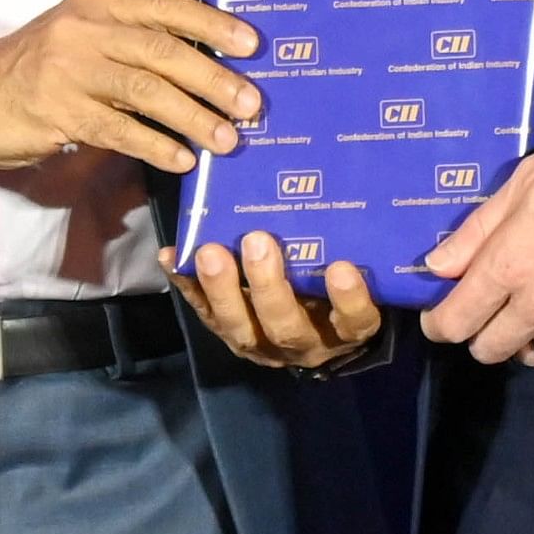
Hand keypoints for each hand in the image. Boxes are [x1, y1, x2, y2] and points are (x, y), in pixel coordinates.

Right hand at [0, 0, 261, 176]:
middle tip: (251, 103)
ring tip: (227, 139)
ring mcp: (70, 70)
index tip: (252, 44)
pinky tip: (182, 159)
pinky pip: (120, 130)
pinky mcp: (59, 111)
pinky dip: (156, 145)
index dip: (212, 22)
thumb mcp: (85, 34)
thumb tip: (208, 61)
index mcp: (100, 2)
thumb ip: (134, 39)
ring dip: (194, 117)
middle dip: (213, 78)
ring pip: (147, 91)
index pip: (165, 4)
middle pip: (163, 50)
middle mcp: (86, 28)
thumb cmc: (41, 66)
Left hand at [165, 235, 383, 371]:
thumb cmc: (340, 288)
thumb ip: (358, 250)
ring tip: (210, 252)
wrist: (319, 331)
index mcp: (345, 329)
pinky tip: (172, 257)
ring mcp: (264, 345)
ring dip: (222, 289)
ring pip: (242, 328)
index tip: (343, 268)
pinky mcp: (230, 334)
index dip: (349, 300)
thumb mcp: (360, 276)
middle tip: (258, 240)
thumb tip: (350, 188)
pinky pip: (206, 314)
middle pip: (287, 327)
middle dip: (269, 286)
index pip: (355, 321)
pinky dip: (189, 286)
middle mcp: (305, 343)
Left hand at [419, 121, 533, 365]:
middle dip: (474, 332)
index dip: (437, 322)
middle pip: (486, 349)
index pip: (456, 320)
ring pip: (528, 355)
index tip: (437, 312)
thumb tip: (438, 265)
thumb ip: (479, 228)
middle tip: (481, 304)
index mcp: (512, 262)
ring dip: (517, 339)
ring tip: (522, 308)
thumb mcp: (529, 178)